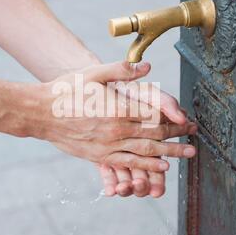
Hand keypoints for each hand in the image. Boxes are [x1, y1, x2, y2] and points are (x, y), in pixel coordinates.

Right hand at [40, 61, 196, 172]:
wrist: (40, 113)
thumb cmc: (67, 90)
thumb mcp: (93, 73)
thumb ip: (122, 70)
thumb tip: (148, 68)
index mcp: (119, 108)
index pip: (155, 114)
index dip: (175, 117)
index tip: (188, 118)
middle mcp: (117, 130)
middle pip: (156, 134)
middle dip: (178, 136)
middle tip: (195, 136)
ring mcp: (108, 145)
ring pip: (147, 152)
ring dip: (170, 153)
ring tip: (187, 154)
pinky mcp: (100, 156)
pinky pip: (129, 163)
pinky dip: (148, 165)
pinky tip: (161, 166)